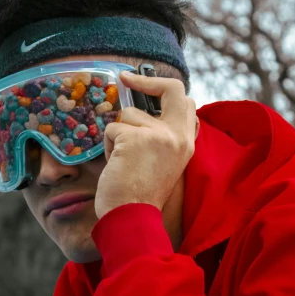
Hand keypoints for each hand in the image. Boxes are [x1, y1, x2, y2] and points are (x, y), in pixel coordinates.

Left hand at [94, 72, 198, 219]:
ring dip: (118, 135)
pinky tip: (116, 165)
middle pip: (172, 89)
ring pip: (128, 115)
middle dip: (147, 80)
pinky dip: (107, 146)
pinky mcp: (134, 138)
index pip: (187, 102)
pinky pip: (111, 130)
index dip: (165, 88)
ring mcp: (158, 135)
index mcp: (186, 143)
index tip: (145, 84)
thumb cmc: (141, 195)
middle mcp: (177, 135)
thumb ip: (163, 138)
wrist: (133, 217)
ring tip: (123, 161)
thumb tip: (143, 113)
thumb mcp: (165, 163)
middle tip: (125, 78)